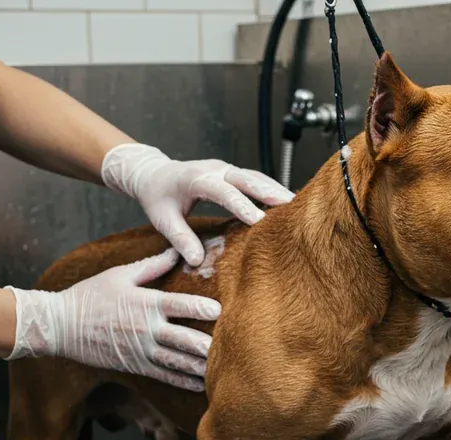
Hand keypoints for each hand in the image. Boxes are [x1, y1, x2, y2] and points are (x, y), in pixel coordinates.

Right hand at [5, 248, 217, 391]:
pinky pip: (163, 376)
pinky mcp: (135, 365)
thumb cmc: (90, 295)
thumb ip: (152, 265)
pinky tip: (200, 384)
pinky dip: (183, 381)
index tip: (219, 311)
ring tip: (222, 370)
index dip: (198, 308)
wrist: (60, 325)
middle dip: (206, 345)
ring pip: (176, 362)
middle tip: (230, 348)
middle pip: (182, 339)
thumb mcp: (120, 274)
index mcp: (144, 303)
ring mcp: (140, 350)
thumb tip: (176, 250)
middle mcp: (145, 329)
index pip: (177, 305)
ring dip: (199, 367)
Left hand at [101, 143, 293, 265]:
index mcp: (195, 179)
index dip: (241, 205)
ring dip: (274, 189)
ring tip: (296, 204)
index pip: (222, 191)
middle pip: (245, 178)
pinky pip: (254, 178)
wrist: (154, 174)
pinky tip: (286, 200)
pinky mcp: (231, 172)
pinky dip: (270, 188)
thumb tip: (196, 260)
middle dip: (268, 191)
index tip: (258, 220)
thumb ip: (180, 239)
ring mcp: (224, 168)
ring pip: (254, 176)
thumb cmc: (158, 197)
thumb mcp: (162, 220)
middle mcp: (214, 169)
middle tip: (289, 205)